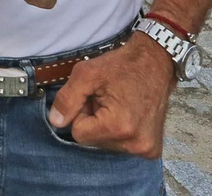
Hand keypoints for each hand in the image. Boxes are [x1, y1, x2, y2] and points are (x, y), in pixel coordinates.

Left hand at [47, 33, 173, 157]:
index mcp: (118, 127)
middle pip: (93, 141)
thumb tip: (56, 122)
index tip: (94, 97)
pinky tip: (129, 114)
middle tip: (107, 99)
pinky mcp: (153, 149)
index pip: (79, 134)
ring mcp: (146, 149)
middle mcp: (135, 144)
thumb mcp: (86, 74)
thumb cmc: (121, 65)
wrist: (155, 62)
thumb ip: (67, 99)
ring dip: (106, 126)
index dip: (81, 112)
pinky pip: (122, 146)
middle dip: (94, 121)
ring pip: (106, 144)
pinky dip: (121, 132)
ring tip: (119, 105)